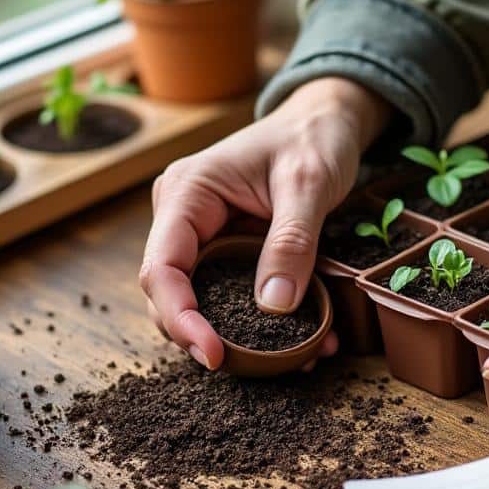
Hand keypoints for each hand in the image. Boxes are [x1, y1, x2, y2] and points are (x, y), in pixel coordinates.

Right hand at [140, 77, 391, 368]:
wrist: (326, 122)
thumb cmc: (313, 138)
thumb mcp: (309, 183)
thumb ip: (291, 241)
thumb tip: (273, 306)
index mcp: (187, 193)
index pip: (162, 268)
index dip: (180, 317)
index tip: (214, 353)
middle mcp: (183, 217)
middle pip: (171, 294)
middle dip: (207, 336)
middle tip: (259, 367)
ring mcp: (203, 236)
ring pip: (202, 302)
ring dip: (241, 336)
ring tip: (298, 357)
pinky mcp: (228, 251)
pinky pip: (233, 295)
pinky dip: (262, 323)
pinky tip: (307, 340)